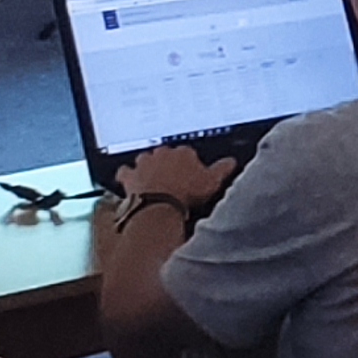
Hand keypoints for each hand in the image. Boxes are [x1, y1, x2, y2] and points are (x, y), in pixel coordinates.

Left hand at [116, 145, 236, 211]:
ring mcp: (144, 163)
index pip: (188, 153)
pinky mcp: (130, 176)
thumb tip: (231, 161)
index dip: (189, 164)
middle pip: (166, 154)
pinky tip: (129, 180)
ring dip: (147, 166)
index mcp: (183, 153)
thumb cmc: (186, 193)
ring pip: (145, 159)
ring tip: (152, 177)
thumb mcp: (212, 182)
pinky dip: (127, 175)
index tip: (191, 174)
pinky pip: (125, 171)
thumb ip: (222, 169)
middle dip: (168, 163)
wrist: (160, 205)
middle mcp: (162, 153)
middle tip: (173, 177)